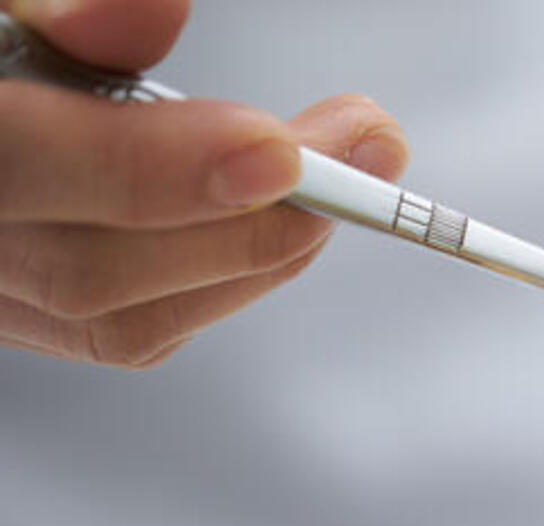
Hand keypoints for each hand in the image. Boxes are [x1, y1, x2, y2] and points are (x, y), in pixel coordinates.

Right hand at [0, 0, 407, 367]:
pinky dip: (222, 278)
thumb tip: (160, 7)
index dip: (158, 168)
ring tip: (345, 179)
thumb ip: (61, 7)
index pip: (21, 168)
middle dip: (250, 218)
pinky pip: (129, 331)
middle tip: (366, 149)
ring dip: (253, 253)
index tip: (279, 148)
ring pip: (121, 322)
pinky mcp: (31, 319)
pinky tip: (279, 219)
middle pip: (92, 272)